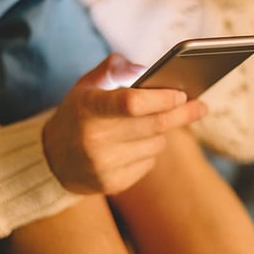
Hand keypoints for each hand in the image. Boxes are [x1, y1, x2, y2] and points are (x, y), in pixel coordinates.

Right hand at [42, 54, 207, 194]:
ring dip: (161, 132)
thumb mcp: (86, 85)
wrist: (52, 159)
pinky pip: (148, 163)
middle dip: (182, 114)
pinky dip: (149, 151)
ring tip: (150, 124)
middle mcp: (94, 139)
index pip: (131, 103)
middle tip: (201, 106)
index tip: (182, 93)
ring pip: (155, 145)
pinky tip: (135, 145)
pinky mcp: (111, 184)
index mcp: (87, 108)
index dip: (161, 98)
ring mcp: (102, 165)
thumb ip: (114, 68)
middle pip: (154, 125)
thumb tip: (146, 69)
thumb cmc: (78, 114)